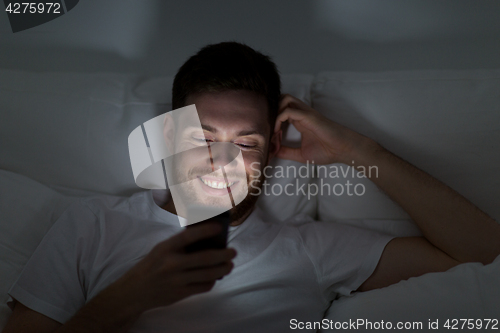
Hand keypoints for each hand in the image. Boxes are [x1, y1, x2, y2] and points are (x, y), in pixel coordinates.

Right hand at [109, 222, 235, 311]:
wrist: (134, 291)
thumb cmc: (152, 266)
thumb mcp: (161, 250)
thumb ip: (180, 245)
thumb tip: (207, 240)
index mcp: (166, 248)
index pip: (189, 236)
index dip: (206, 230)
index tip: (219, 227)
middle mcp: (171, 263)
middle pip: (205, 258)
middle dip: (223, 254)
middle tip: (233, 252)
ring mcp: (176, 280)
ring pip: (208, 274)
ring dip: (223, 269)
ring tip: (229, 265)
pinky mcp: (180, 293)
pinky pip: (203, 286)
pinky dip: (212, 281)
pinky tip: (215, 277)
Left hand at [274, 94, 377, 164]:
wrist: (343, 150)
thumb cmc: (327, 151)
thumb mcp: (301, 154)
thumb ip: (286, 152)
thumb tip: (272, 153)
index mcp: (299, 120)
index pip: (280, 110)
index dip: (271, 120)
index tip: (269, 137)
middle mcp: (301, 114)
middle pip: (281, 99)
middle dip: (271, 111)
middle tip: (268, 128)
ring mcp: (305, 113)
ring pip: (284, 99)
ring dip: (275, 111)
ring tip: (273, 128)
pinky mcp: (308, 116)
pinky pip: (288, 110)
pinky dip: (279, 119)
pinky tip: (278, 132)